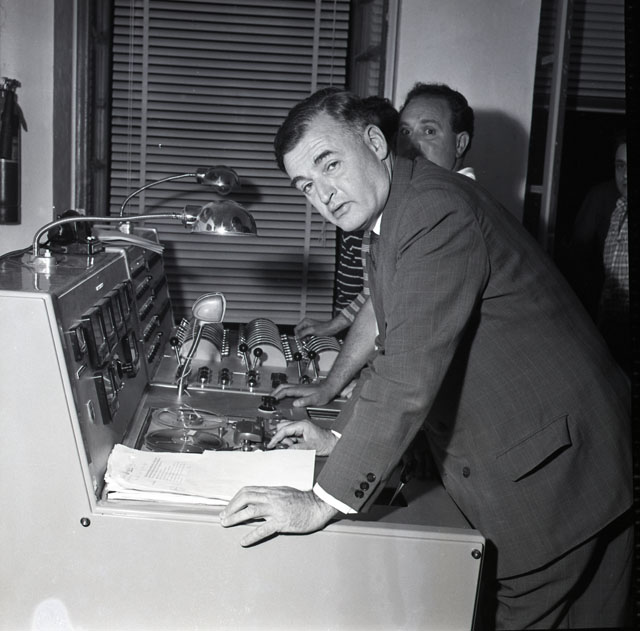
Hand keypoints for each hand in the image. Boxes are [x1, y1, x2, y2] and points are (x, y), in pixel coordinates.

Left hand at [219, 486, 337, 545]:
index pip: (248, 491)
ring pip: (250, 511)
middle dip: (231, 507)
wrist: (319, 506)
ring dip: (235, 517)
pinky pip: (263, 529)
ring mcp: (276, 510)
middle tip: (223, 517)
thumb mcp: (284, 493)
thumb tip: (258, 502)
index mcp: (272, 491)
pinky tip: (244, 541)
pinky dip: (251, 536)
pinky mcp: (282, 522)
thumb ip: (271, 497)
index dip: (235, 499)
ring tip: (226, 524)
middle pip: (245, 498)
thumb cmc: (304, 501)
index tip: (228, 508)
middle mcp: (271, 498)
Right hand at [268, 419, 336, 454]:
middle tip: (285, 446)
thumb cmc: (325, 442)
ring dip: (285, 440)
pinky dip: (289, 441)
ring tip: (292, 447)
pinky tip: (293, 446)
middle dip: (281, 437)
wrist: (333, 442)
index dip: (276, 437)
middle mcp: (300, 424)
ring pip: (286, 431)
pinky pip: (290, 435)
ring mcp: (300, 427)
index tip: (271, 444)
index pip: (284, 429)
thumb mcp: (310, 447)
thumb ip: (297, 448)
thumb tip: (286, 450)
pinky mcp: (301, 432)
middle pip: (283, 427)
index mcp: (302, 425)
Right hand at [271, 381, 334, 407]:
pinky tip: (283, 396)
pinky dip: (282, 391)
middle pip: (282, 386)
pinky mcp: (300, 389)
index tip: (272, 400)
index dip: (278, 395)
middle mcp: (298, 387)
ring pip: (285, 386)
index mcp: (299, 390)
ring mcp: (299, 387)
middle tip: (269, 398)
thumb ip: (305, 401)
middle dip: (274, 391)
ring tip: (273, 397)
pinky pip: (288, 388)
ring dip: (277, 390)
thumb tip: (295, 403)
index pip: (285, 391)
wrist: (328, 388)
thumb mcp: (315, 399)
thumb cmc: (323, 393)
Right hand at [294, 314, 348, 338]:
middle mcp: (306, 324)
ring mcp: (309, 328)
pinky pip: (307, 335)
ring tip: (307, 340)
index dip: (297, 335)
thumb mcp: (311, 330)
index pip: (296, 329)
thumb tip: (297, 336)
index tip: (299, 339)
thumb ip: (303, 333)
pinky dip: (307, 338)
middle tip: (303, 341)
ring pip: (303, 334)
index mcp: (305, 322)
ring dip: (304, 338)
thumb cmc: (324, 328)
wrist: (331, 329)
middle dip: (301, 337)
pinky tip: (310, 339)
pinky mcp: (312, 331)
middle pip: (299, 332)